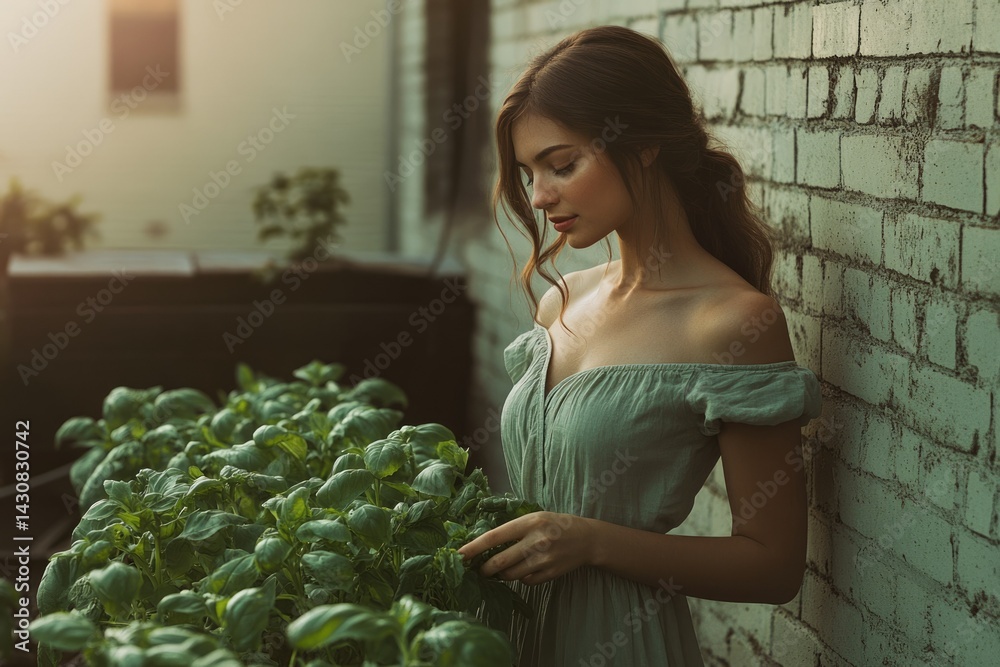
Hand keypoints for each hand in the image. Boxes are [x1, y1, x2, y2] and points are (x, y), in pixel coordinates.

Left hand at [456, 511, 595, 584]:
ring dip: (501, 574)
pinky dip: (521, 578)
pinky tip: (526, 569)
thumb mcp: (534, 517)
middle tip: (479, 570)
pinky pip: (526, 581)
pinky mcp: (550, 573)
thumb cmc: (555, 525)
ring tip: (503, 568)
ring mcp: (543, 559)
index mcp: (528, 523)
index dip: (474, 547)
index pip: (494, 537)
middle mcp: (535, 541)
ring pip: (511, 574)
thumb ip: (513, 528)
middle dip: (484, 569)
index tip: (459, 555)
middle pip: (499, 561)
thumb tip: (484, 543)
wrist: (586, 539)